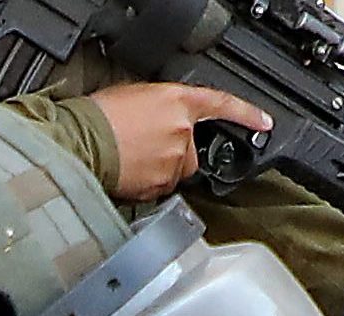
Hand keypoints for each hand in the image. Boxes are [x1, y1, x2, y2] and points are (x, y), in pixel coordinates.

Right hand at [86, 82, 271, 199]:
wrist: (79, 140)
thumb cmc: (99, 116)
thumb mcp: (138, 96)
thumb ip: (164, 109)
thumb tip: (167, 123)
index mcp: (178, 102)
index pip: (222, 105)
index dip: (246, 115)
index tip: (263, 124)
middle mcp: (182, 132)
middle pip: (192, 151)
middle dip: (175, 153)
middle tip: (146, 148)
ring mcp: (172, 161)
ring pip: (176, 172)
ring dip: (159, 169)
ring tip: (131, 160)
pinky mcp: (158, 186)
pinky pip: (160, 190)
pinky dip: (147, 184)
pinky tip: (128, 173)